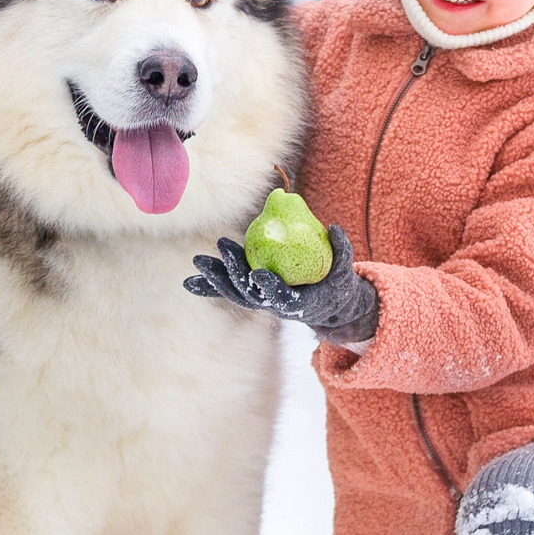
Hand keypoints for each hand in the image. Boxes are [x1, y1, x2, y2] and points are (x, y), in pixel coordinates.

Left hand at [185, 223, 378, 343]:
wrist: (324, 307)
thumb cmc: (335, 285)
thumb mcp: (344, 271)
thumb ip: (342, 251)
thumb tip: (333, 227)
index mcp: (296, 304)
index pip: (280, 297)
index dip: (269, 287)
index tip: (260, 274)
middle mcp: (273, 306)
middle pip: (248, 292)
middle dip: (234, 272)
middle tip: (223, 247)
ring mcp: (259, 302)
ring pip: (233, 292)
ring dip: (215, 278)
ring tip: (198, 262)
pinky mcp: (250, 296)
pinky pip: (227, 292)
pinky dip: (208, 288)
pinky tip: (188, 283)